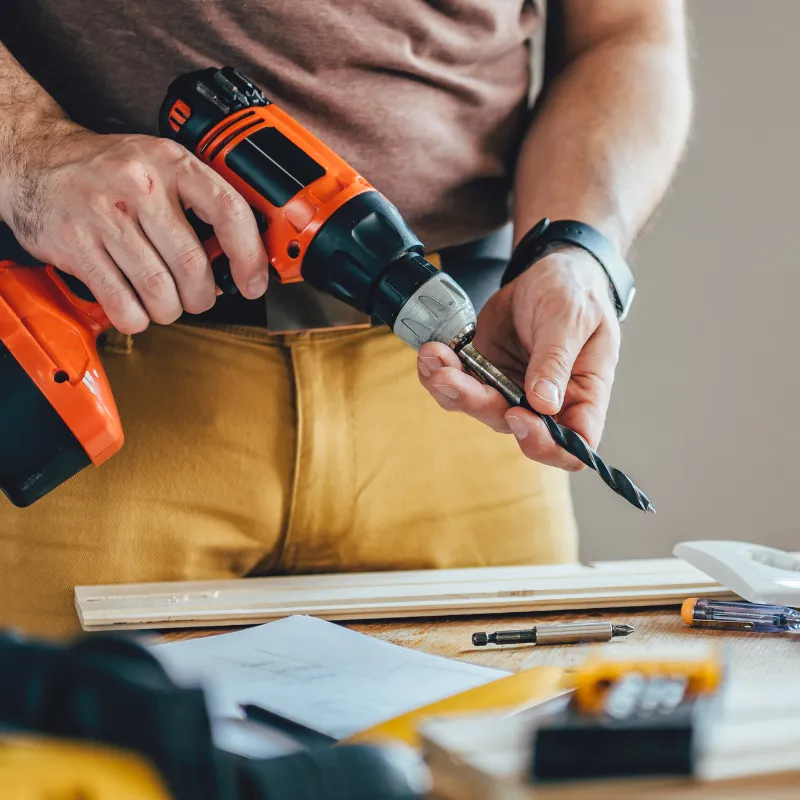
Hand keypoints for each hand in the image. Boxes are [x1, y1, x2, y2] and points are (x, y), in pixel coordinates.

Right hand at [0, 119, 268, 332]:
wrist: (34, 162)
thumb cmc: (109, 172)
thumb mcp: (161, 168)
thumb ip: (202, 206)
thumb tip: (239, 263)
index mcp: (172, 163)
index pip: (229, 212)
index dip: (250, 256)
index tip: (254, 283)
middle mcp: (139, 186)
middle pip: (193, 265)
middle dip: (203, 296)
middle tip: (198, 298)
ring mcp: (104, 215)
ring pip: (159, 291)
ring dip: (170, 310)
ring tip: (165, 303)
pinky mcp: (76, 245)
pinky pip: (122, 304)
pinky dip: (136, 318)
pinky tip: (135, 308)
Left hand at [416, 249, 620, 469]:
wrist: (548, 273)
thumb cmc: (578, 295)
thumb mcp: (573, 318)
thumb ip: (557, 360)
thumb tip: (543, 404)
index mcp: (583, 396)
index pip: (573, 444)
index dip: (544, 444)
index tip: (519, 415)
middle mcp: (545, 403)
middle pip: (511, 427)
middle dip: (476, 403)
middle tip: (450, 376)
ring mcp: (511, 389)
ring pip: (477, 407)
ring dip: (450, 388)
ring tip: (434, 358)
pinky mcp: (485, 373)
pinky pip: (458, 384)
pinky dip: (438, 371)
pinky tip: (431, 352)